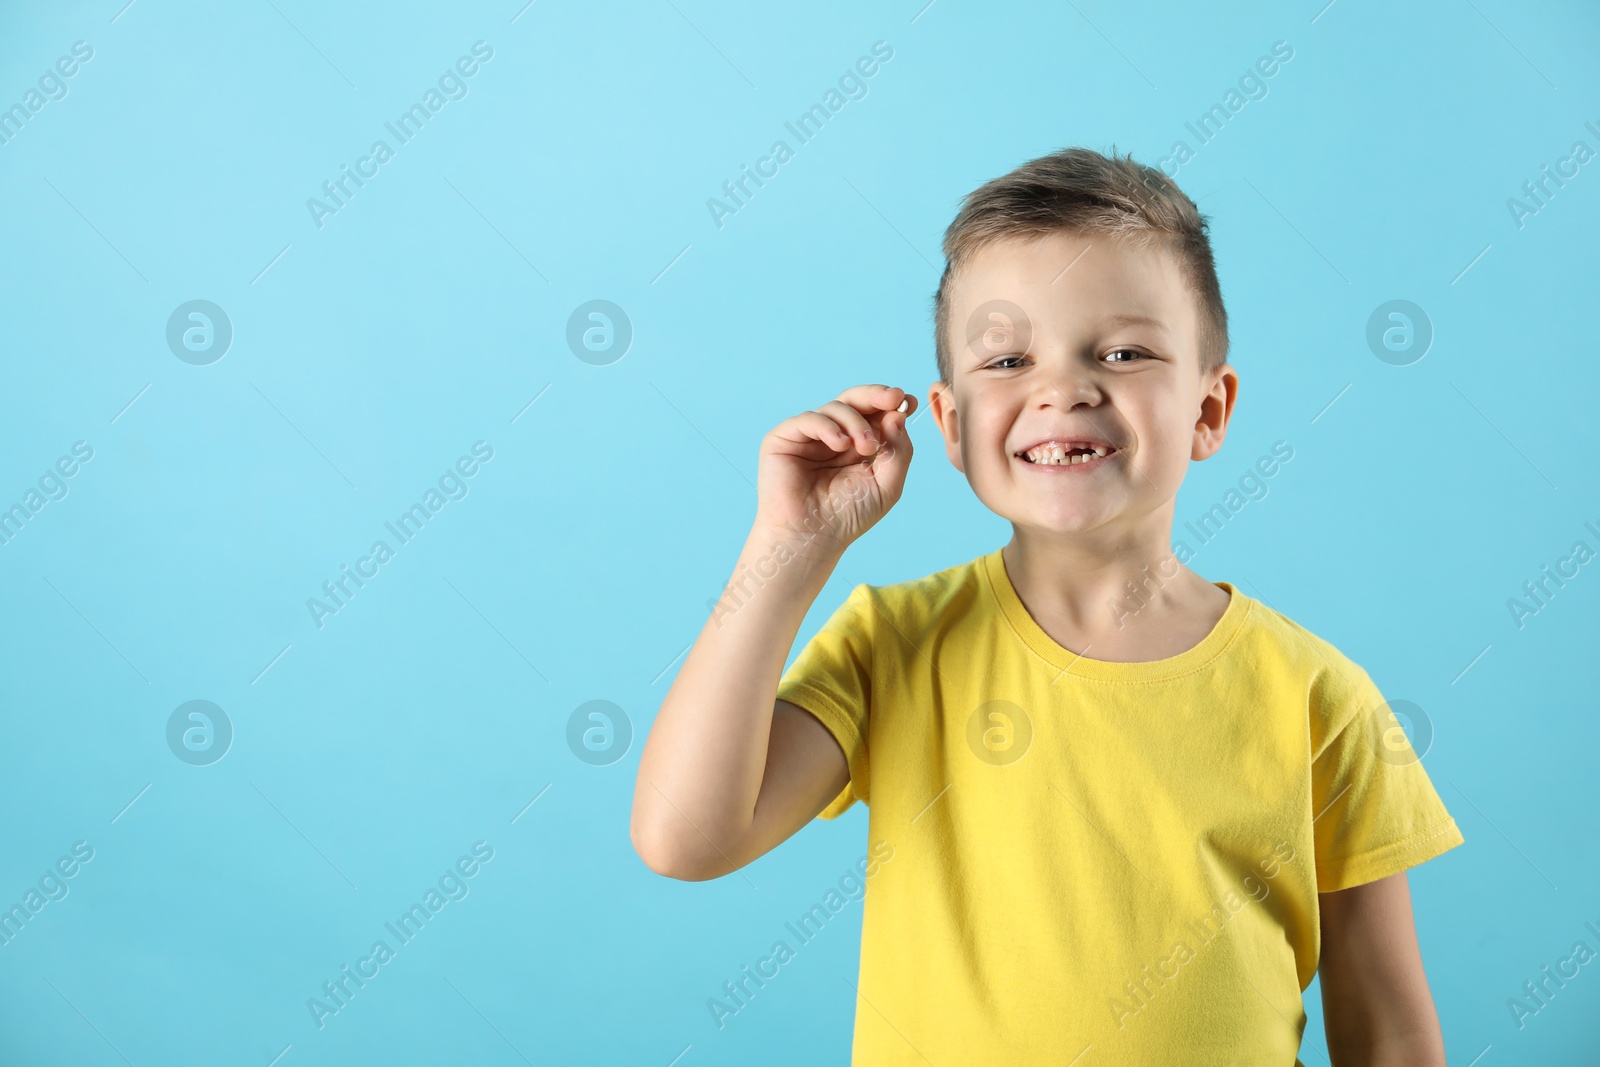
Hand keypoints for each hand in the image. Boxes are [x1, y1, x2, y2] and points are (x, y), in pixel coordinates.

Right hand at [754, 384, 915, 555]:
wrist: (812, 538)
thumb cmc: (848, 517)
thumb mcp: (887, 485)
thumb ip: (898, 450)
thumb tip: (898, 413)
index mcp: (858, 445)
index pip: (875, 413)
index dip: (891, 402)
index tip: (909, 401)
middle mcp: (834, 436)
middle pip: (855, 400)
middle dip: (877, 396)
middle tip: (894, 397)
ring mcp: (809, 436)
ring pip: (836, 407)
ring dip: (856, 422)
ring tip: (867, 448)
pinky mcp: (784, 438)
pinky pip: (809, 419)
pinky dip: (828, 427)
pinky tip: (840, 445)